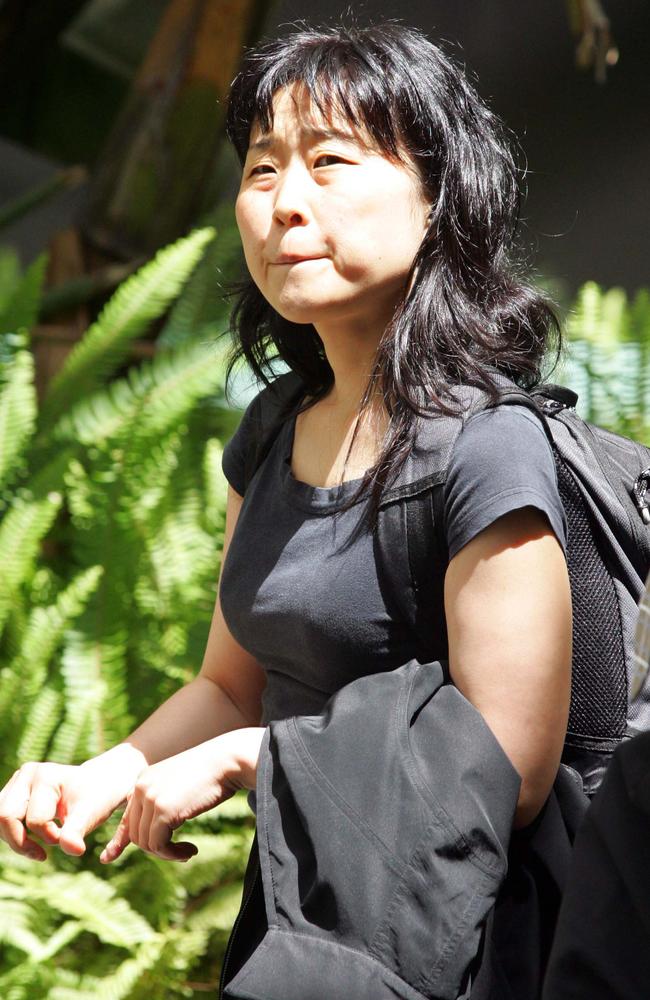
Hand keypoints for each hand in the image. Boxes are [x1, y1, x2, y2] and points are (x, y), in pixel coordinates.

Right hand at [0, 745, 147, 860]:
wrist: (98, 783)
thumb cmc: (96, 798)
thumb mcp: (92, 814)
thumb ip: (77, 831)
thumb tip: (74, 850)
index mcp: (46, 776)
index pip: (34, 820)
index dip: (49, 838)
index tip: (66, 839)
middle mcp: (27, 774)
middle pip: (4, 817)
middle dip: (21, 842)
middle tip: (42, 853)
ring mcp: (18, 781)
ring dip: (15, 839)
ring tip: (37, 846)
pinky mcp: (13, 792)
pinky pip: (1, 819)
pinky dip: (13, 834)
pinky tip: (32, 839)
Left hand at [100, 727, 264, 863]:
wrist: (227, 761)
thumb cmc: (211, 776)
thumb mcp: (179, 789)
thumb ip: (162, 805)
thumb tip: (152, 836)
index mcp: (143, 780)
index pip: (127, 817)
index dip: (119, 840)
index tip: (108, 858)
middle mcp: (141, 788)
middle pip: (136, 834)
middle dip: (156, 848)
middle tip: (181, 852)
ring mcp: (151, 798)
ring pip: (146, 843)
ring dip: (167, 854)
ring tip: (187, 852)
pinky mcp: (164, 811)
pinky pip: (159, 845)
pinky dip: (173, 854)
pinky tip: (191, 850)